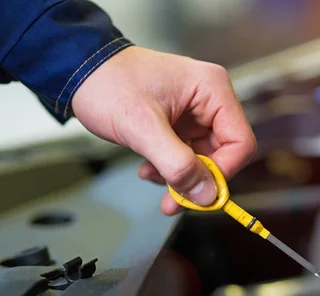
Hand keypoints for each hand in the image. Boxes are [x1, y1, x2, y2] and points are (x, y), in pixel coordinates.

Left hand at [71, 46, 256, 214]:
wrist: (80, 71)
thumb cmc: (108, 85)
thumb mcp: (142, 128)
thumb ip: (177, 164)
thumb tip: (208, 196)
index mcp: (213, 90)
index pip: (240, 142)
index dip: (223, 173)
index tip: (198, 193)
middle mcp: (211, 100)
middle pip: (224, 155)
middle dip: (197, 180)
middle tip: (172, 200)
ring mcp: (197, 113)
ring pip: (205, 160)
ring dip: (180, 176)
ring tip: (151, 175)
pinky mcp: (182, 124)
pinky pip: (188, 156)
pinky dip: (170, 169)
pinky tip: (148, 167)